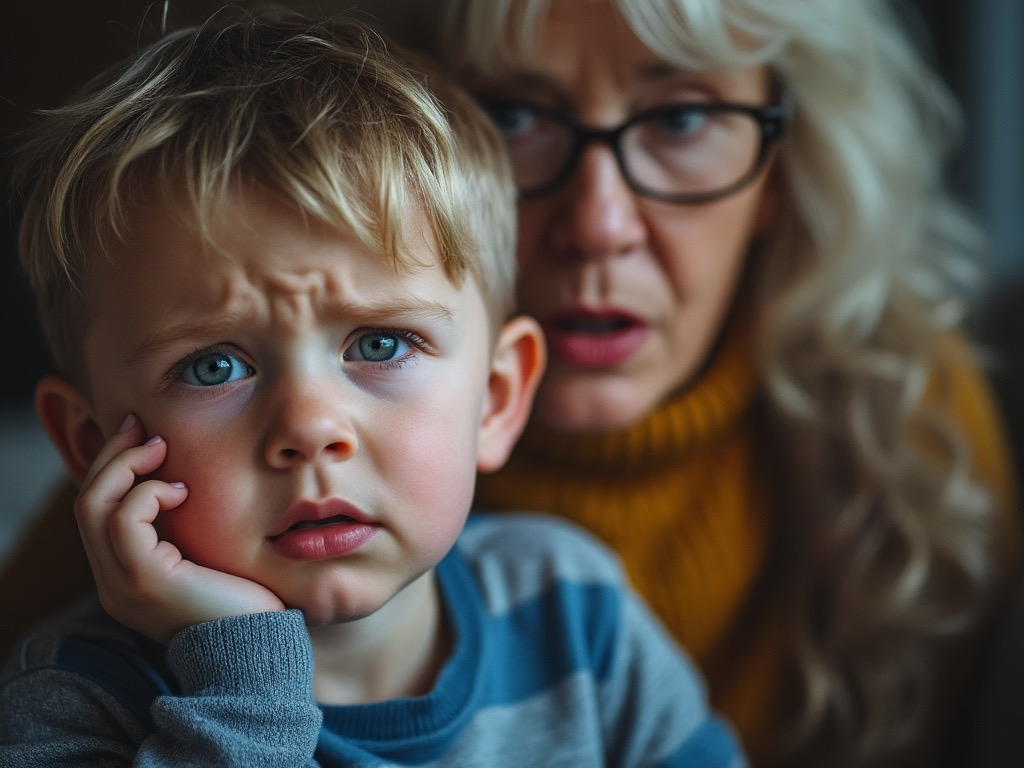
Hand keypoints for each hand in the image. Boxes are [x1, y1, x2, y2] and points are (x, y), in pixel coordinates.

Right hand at [74, 414, 285, 643]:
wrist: (260, 652)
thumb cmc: (246, 604)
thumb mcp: (207, 559)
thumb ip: (186, 532)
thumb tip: (187, 484)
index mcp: (125, 577)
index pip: (96, 515)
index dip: (111, 471)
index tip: (141, 437)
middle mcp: (113, 583)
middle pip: (85, 505)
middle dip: (111, 458)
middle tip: (141, 428)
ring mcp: (123, 585)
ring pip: (93, 507)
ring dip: (124, 467)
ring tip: (159, 448)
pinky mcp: (146, 582)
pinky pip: (125, 521)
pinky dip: (147, 493)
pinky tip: (181, 491)